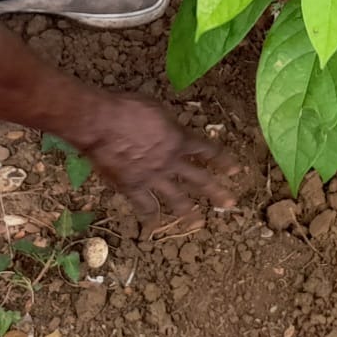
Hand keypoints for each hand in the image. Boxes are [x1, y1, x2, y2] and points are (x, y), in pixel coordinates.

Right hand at [64, 90, 239, 226]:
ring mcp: (153, 177)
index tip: (234, 170)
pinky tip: (154, 227)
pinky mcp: (133, 188)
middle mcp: (171, 162)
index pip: (207, 150)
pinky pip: (144, 206)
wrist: (101, 122)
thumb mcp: (156, 109)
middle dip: (216, 192)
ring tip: (199, 224)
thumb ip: (167, 124)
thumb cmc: (127, 108)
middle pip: (199, 179)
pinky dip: (150, 217)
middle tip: (230, 203)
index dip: (222, 160)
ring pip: (176, 199)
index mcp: (179, 139)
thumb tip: (170, 128)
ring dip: (189, 212)